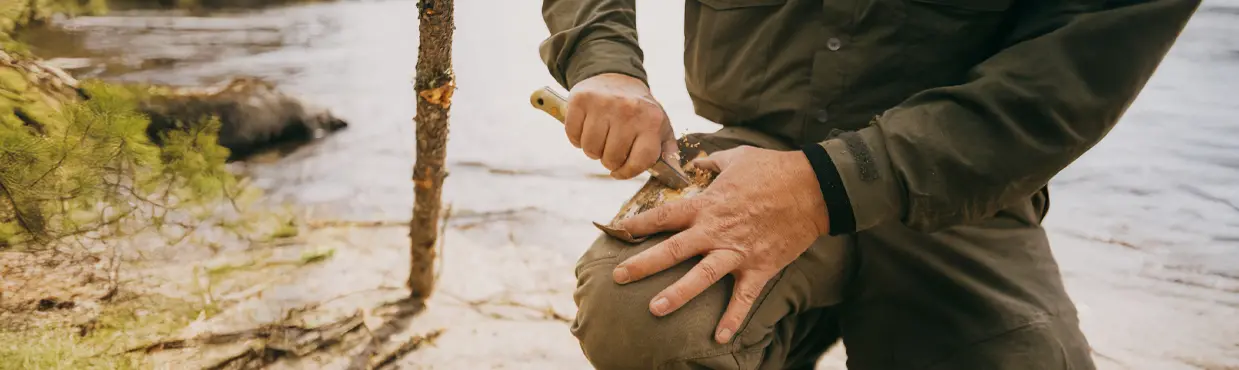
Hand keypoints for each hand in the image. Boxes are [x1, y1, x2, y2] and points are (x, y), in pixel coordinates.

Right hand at [567, 73, 677, 178]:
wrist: (617, 77)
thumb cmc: (640, 111)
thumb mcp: (660, 127)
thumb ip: (669, 152)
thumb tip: (675, 174)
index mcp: (651, 120)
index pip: (640, 161)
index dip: (628, 172)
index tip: (620, 171)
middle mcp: (629, 110)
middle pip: (611, 158)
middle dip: (609, 161)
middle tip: (610, 149)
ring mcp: (603, 104)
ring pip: (590, 149)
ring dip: (592, 151)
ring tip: (600, 139)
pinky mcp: (581, 100)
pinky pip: (573, 135)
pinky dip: (576, 139)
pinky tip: (586, 130)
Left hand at [611, 146, 829, 343]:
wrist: (813, 187)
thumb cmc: (774, 168)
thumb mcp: (738, 156)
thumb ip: (712, 163)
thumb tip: (697, 162)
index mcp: (707, 205)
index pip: (663, 216)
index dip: (638, 224)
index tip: (617, 230)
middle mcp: (715, 231)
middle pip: (672, 250)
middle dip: (642, 265)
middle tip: (618, 277)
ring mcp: (736, 252)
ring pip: (700, 277)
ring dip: (677, 294)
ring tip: (655, 310)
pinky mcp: (759, 267)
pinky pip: (743, 298)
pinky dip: (733, 319)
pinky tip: (720, 338)